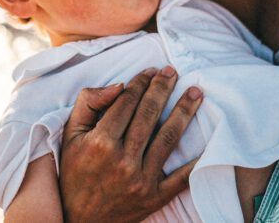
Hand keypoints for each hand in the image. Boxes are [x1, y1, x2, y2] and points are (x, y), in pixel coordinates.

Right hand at [59, 66, 203, 222]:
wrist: (80, 220)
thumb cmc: (74, 172)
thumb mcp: (70, 136)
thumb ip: (88, 104)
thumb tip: (118, 85)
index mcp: (100, 143)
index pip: (126, 103)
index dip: (140, 82)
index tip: (151, 71)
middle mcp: (122, 160)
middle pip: (149, 115)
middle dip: (163, 88)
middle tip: (173, 71)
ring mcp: (141, 180)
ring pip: (168, 138)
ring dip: (184, 112)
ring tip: (196, 93)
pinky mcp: (155, 197)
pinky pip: (181, 177)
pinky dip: (197, 160)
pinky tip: (209, 140)